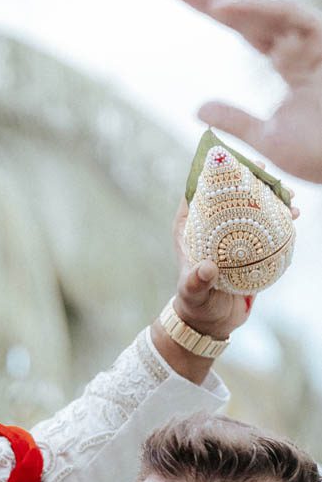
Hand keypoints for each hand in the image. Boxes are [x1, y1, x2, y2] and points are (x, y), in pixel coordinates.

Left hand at [163, 0, 321, 183]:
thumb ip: (234, 120)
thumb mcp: (265, 137)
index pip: (242, 26)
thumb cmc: (316, 155)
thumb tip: (198, 109)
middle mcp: (300, 45)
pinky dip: (253, 9)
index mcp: (290, 61)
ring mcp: (314, 42)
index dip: (210, 9)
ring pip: (265, 6)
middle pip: (248, 10)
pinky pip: (287, 14)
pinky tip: (219, 8)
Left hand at [170, 178, 299, 339]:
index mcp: (188, 228)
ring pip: (249, 207)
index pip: (197, 192)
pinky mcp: (247, 248)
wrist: (210, 320)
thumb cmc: (195, 303)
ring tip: (289, 196)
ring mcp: (229, 236)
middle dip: (248, 180)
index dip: (213, 173)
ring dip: (268, 198)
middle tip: (268, 173)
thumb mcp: (193, 291)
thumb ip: (197, 281)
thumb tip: (207, 268)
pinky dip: (278, 219)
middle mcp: (208, 227)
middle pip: (228, 194)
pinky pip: (263, 226)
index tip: (233, 161)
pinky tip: (293, 215)